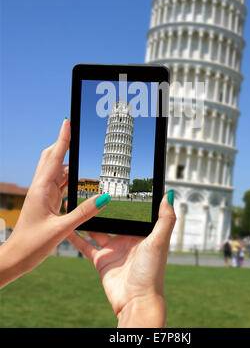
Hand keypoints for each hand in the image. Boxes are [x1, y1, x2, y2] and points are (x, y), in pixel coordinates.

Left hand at [0, 119, 108, 287]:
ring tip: (84, 157)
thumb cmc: (32, 245)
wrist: (15, 258)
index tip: (67, 121)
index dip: (62, 139)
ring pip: (57, 171)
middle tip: (77, 133)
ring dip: (69, 164)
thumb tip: (104, 198)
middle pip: (52, 158)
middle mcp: (41, 188)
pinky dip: (70, 179)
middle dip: (63, 145)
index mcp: (41, 189)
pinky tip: (79, 181)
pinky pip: (60, 184)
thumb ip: (84, 213)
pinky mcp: (47, 202)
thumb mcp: (61, 229)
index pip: (54, 157)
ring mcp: (43, 195)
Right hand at [66, 191, 175, 327]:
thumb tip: (169, 194)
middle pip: (113, 219)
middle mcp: (127, 240)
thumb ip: (165, 218)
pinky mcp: (101, 260)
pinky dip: (76, 237)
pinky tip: (67, 227)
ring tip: (77, 204)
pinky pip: (86, 246)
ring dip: (88, 219)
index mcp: (142, 233)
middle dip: (103, 208)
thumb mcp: (159, 241)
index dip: (125, 200)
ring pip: (97, 230)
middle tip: (91, 191)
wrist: (136, 301)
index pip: (133, 212)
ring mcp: (113, 250)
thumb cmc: (152, 273)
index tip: (116, 185)